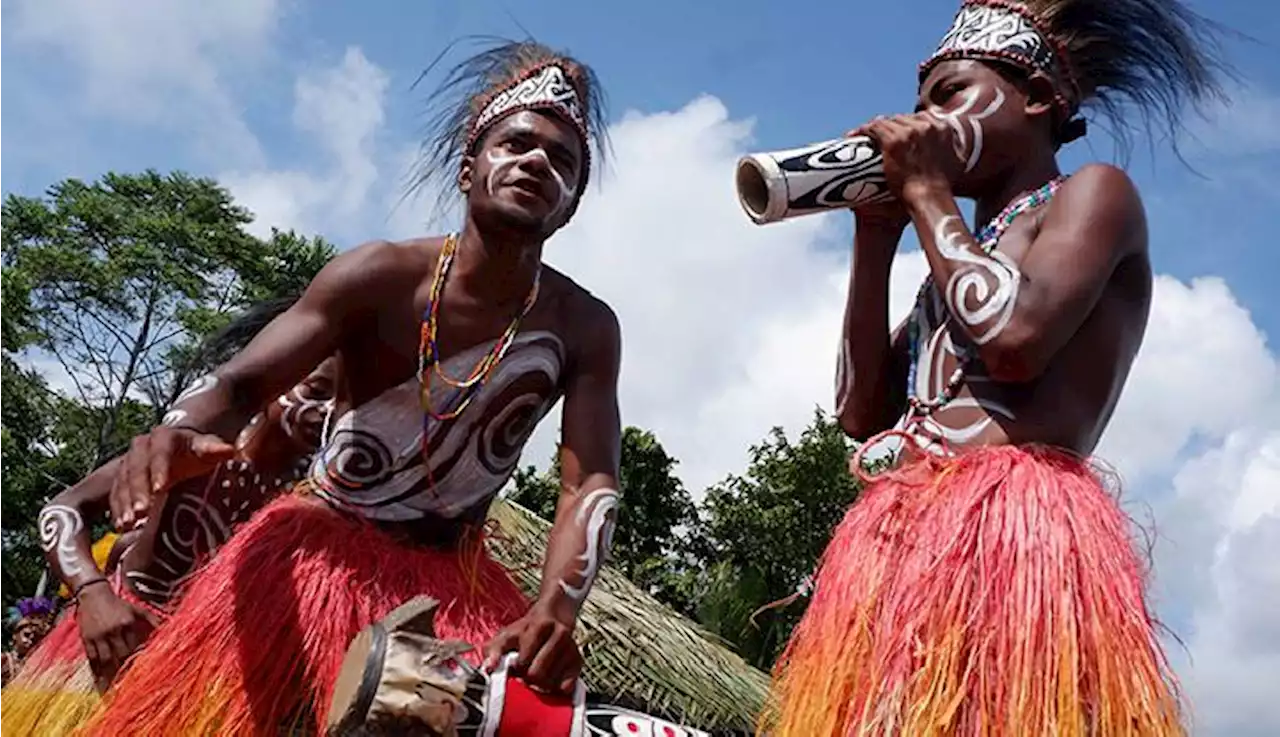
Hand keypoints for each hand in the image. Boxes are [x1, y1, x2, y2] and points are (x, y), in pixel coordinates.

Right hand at [76, 582, 158, 688]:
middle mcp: (113, 630)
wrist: (93, 595)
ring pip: (106, 659)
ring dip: (111, 673)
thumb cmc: (118, 604)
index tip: (146, 670)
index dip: (140, 657)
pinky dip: (96, 670)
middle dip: (127, 667)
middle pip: (122, 654)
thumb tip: (169, 628)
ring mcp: (98, 636)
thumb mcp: (137, 609)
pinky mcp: (86, 639)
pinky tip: (100, 681)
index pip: (136, 645)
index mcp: (127, 623)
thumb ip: (153, 619)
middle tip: (132, 682)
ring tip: (116, 688)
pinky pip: (92, 658)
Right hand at [110, 427, 234, 529]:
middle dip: (138, 492)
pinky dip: (117, 510)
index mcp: (164, 437)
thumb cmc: (198, 452)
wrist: (181, 452)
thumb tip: (229, 450)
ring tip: (128, 524)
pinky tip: (120, 527)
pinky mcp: (121, 479)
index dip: (159, 470)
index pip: (159, 452)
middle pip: (136, 469)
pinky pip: (115, 493)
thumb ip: (215, 449)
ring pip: (122, 482)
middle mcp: (141, 447)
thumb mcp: (208, 448)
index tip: (160, 489)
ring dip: (124, 504)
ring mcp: (128, 463)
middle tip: (141, 513)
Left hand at [483, 604, 581, 694]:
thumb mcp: (507, 634)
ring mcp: (571, 648)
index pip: (523, 662)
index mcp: (539, 626)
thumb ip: (493, 650)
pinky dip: (555, 689)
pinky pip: (566, 686)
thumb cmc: (527, 629)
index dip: (516, 669)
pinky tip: (549, 680)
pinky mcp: (578, 660)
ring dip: (540, 685)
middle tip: (524, 674)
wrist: (554, 615)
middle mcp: (559, 635)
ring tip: (536, 675)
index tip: (514, 667)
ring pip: (551, 683)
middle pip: (537, 675)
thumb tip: (488, 668)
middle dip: (527, 679)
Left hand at [851, 113, 961, 202]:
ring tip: (863, 135)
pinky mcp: (893, 140)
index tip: (899, 134)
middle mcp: (927, 125)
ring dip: (874, 128)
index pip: (920, 118)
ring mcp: (909, 132)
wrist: (930, 197)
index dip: (907, 125)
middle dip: (890, 126)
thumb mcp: (955, 164)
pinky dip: (863, 131)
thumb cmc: (941, 188)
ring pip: (887, 122)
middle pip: (902, 119)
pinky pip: (874, 129)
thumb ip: (953, 152)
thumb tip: (956, 154)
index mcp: (942, 128)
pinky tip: (854, 136)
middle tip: (878, 136)